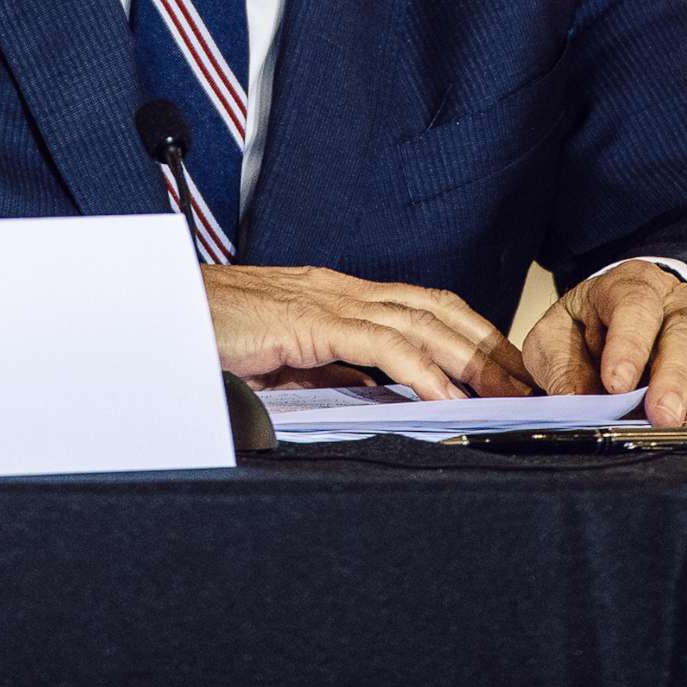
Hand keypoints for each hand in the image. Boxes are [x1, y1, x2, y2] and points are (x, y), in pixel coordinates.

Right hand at [202, 265, 533, 400]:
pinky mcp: (311, 321)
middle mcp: (341, 288)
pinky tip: (445, 398)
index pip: (421, 306)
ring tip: (502, 395)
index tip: (498, 371)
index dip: (466, 334)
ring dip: (469, 360)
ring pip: (422, 321)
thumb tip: (367, 392)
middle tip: (524, 384)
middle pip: (436, 308)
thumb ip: (325, 370)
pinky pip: (382, 345)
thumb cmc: (210, 332)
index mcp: (336, 293)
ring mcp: (329, 299)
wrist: (163, 311)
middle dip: (486, 345)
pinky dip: (422, 372)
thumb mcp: (282, 358)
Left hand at [521, 261, 686, 428]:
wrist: (617, 325)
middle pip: (686, 333)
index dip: (628, 344)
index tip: (616, 384)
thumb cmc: (587, 330)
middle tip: (661, 416)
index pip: (635, 304)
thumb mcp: (556, 337)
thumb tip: (574, 401)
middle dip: (675, 378)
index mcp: (632, 285)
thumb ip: (559, 365)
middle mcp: (678, 304)